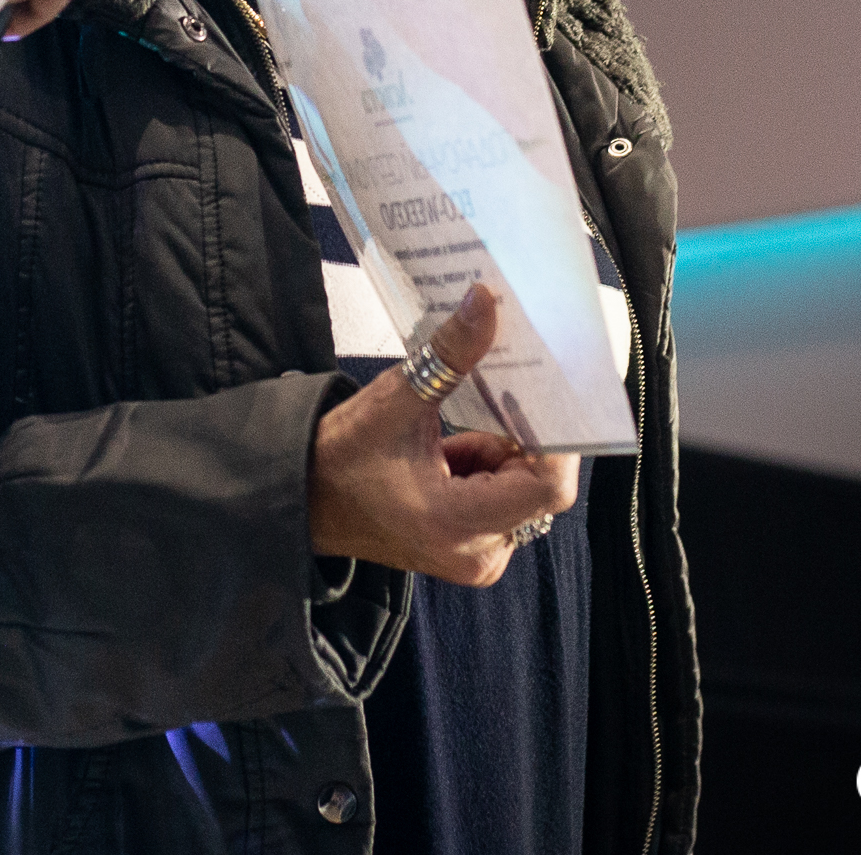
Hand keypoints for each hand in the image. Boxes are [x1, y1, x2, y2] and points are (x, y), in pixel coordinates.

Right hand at [305, 284, 580, 584]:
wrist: (303, 501)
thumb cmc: (340, 457)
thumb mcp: (395, 399)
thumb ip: (449, 353)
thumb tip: (487, 300)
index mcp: (457, 523)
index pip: (546, 487)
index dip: (558, 439)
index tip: (545, 392)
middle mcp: (477, 554)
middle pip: (537, 487)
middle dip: (520, 438)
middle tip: (500, 392)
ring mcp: (476, 560)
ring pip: (521, 491)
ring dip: (499, 454)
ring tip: (450, 432)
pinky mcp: (471, 553)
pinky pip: (503, 502)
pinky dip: (485, 470)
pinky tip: (447, 452)